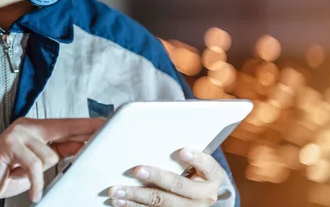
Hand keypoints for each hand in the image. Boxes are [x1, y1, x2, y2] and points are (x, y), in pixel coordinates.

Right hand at [0, 117, 103, 206]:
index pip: (67, 126)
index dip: (86, 126)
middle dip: (84, 135)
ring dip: (40, 173)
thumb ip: (57, 153)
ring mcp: (18, 133)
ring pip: (49, 155)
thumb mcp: (37, 165)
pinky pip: (34, 165)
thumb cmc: (6, 174)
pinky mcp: (9, 144)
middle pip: (64, 130)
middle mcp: (28, 126)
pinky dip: (35, 182)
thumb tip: (82, 148)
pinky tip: (33, 193)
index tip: (106, 123)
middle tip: (102, 133)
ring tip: (23, 176)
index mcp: (36, 129)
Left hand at [108, 148, 224, 206]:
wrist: (206, 194)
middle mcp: (204, 195)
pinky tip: (120, 201)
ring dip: (136, 196)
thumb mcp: (199, 160)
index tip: (182, 151)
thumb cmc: (197, 169)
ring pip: (162, 203)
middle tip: (137, 170)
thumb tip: (153, 130)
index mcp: (213, 176)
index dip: (196, 158)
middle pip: (179, 186)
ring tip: (117, 190)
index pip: (207, 165)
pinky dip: (133, 206)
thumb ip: (185, 150)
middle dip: (157, 177)